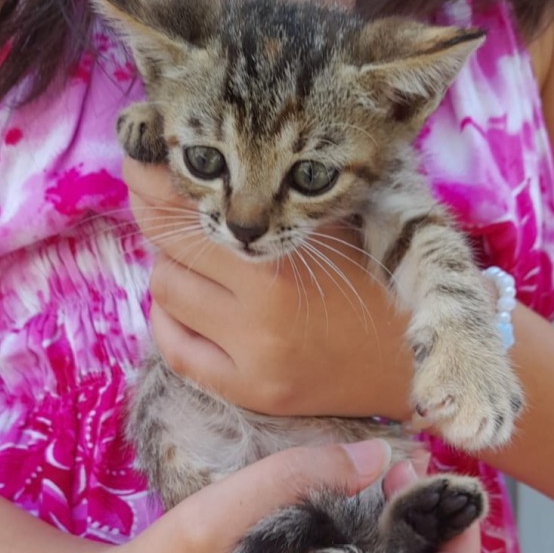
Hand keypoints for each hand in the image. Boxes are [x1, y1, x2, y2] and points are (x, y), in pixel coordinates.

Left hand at [123, 158, 412, 420]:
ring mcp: (250, 359)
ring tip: (203, 262)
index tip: (145, 159)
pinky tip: (189, 306)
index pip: (184, 207)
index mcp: (281, 261)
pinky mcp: (247, 394)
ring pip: (165, 293)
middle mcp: (259, 313)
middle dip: (164, 220)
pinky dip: (169, 320)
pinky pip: (175, 351)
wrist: (408, 361)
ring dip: (173, 269)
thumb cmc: (375, 280)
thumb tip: (192, 168)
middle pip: (168, 247)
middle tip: (181, 210)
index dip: (152, 177)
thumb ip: (271, 195)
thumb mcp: (334, 223)